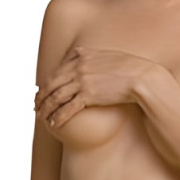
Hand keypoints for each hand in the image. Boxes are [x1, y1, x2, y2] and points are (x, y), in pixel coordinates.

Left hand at [34, 45, 153, 127]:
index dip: (47, 81)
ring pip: (56, 96)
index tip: (42, 90)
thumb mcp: (110, 57)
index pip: (58, 69)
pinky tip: (53, 124)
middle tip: (36, 105)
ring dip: (46, 108)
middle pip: (52, 82)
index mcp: (82, 55)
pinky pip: (67, 108)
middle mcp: (79, 65)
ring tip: (41, 116)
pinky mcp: (87, 95)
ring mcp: (81, 80)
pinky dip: (58, 116)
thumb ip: (95, 56)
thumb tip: (86, 56)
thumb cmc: (132, 69)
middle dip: (41, 95)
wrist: (143, 78)